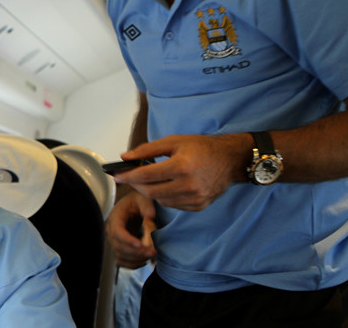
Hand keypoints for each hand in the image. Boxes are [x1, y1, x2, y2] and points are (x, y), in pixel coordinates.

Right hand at [106, 191, 156, 268]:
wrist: (134, 206)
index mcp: (115, 217)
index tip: (140, 245)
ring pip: (120, 256)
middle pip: (118, 246)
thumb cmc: (138, 202)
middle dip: (136, 252)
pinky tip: (144, 261)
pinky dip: (132, 264)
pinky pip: (121, 261)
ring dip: (136, 259)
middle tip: (153, 252)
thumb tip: (150, 216)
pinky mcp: (119, 249)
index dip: (127, 240)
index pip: (117, 232)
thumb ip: (146, 206)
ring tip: (151, 255)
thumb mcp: (143, 199)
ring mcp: (114, 241)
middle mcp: (111, 230)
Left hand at [115, 134, 250, 210]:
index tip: (116, 175)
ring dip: (151, 191)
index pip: (146, 175)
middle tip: (130, 178)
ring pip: (161, 200)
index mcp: (181, 166)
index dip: (128, 176)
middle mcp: (188, 185)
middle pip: (151, 191)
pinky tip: (166, 186)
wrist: (231, 160)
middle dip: (136, 185)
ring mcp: (195, 198)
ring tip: (149, 180)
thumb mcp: (174, 141)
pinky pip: (173, 205)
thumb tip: (125, 157)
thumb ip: (147, 149)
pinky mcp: (199, 206)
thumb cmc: (201, 147)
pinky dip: (165, 197)